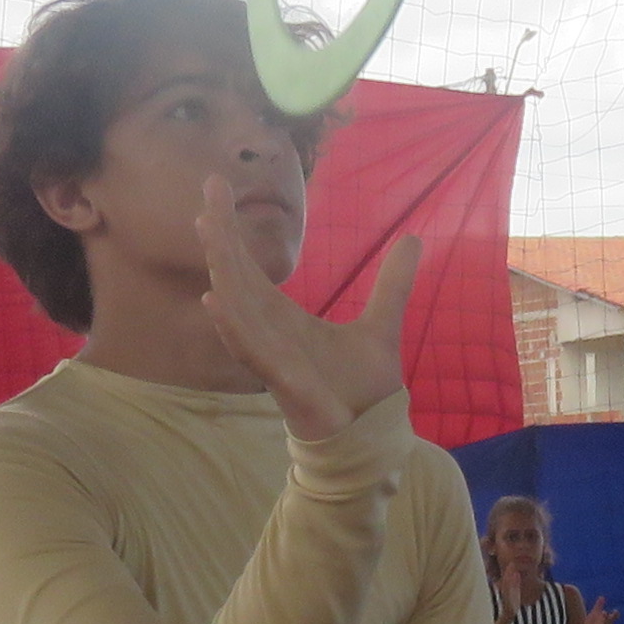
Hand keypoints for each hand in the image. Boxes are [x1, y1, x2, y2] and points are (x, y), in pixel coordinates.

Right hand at [198, 181, 415, 442]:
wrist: (371, 435)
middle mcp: (268, 332)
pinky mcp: (281, 380)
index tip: (218, 188)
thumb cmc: (363, 389)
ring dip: (221, 267)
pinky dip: (231, 324)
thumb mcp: (381, 324)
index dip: (233, 230)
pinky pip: (250, 349)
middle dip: (221, 234)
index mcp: (283, 318)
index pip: (249, 267)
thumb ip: (392, 283)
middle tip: (208, 190)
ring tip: (208, 228)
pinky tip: (214, 298)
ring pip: (236, 305)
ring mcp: (270, 356)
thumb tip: (414, 238)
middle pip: (235, 275)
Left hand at [572, 595, 617, 623]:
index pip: (613, 617)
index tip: (615, 610)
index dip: (615, 614)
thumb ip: (599, 606)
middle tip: (604, 613)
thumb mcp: (595, 613)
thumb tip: (602, 597)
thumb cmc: (591, 623)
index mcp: (605, 620)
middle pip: (609, 623)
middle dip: (609, 619)